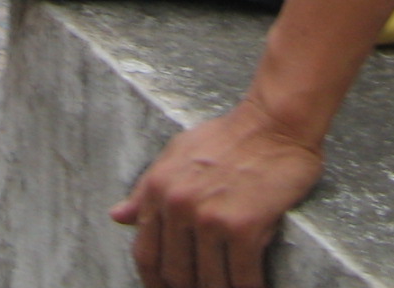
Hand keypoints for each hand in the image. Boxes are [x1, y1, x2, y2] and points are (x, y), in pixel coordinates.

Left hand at [109, 102, 321, 287]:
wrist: (275, 122)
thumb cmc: (229, 136)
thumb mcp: (177, 153)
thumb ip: (146, 188)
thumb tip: (118, 216)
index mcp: (158, 188)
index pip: (145, 254)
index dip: (154, 282)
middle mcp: (178, 205)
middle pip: (176, 273)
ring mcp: (210, 218)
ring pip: (209, 281)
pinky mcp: (244, 227)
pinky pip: (242, 277)